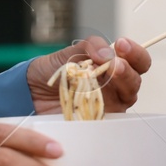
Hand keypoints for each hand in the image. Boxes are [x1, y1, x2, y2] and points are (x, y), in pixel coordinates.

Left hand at [27, 35, 152, 114]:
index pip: (136, 60)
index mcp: (111, 67)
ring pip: (129, 96)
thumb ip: (88, 48)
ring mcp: (108, 105)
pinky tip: (97, 97)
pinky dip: (108, 106)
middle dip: (130, 67)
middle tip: (116, 62)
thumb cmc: (50, 72)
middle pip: (136, 79)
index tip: (122, 44)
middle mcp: (114, 87)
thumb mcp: (66, 54)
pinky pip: (111, 117)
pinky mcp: (98, 121)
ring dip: (123, 81)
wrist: (29, 95)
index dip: (135, 52)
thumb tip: (108, 52)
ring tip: (111, 72)